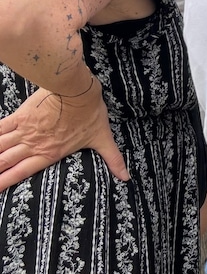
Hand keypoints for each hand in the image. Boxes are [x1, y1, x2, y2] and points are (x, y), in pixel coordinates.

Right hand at [0, 78, 127, 191]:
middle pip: (4, 163)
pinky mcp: (20, 116)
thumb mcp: (103, 138)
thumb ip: (113, 159)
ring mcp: (24, 131)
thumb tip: (127, 177)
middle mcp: (32, 145)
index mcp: (49, 154)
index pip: (21, 173)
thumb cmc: (90, 113)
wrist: (77, 89)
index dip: (3, 184)